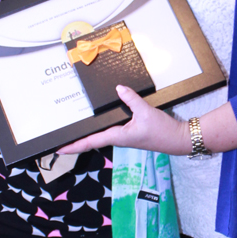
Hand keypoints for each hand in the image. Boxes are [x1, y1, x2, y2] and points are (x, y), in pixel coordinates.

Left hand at [59, 85, 189, 154]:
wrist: (177, 139)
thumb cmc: (162, 131)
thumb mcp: (146, 112)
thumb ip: (131, 99)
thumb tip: (118, 88)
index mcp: (118, 136)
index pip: (91, 142)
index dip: (74, 146)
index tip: (59, 149)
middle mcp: (118, 138)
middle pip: (92, 141)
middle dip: (77, 142)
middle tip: (61, 140)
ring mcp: (124, 136)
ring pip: (101, 136)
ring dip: (88, 136)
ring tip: (74, 132)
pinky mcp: (130, 132)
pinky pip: (111, 130)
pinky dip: (101, 128)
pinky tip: (99, 122)